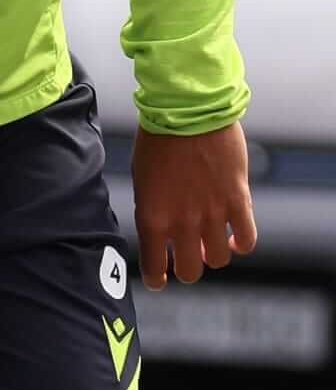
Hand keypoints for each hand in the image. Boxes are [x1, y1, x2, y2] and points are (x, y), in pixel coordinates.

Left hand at [131, 122, 257, 288]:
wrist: (187, 110)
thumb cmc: (158, 138)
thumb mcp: (142, 177)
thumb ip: (152, 207)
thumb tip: (160, 227)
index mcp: (152, 216)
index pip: (154, 266)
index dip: (158, 278)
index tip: (161, 279)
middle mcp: (182, 222)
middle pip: (190, 271)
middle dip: (187, 269)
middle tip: (188, 258)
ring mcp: (212, 214)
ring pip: (219, 260)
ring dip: (214, 255)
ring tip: (211, 242)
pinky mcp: (238, 201)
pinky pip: (247, 239)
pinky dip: (241, 244)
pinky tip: (234, 236)